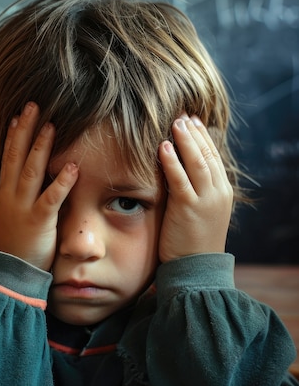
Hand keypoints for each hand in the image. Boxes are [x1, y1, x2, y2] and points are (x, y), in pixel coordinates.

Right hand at [0, 102, 78, 270]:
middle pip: (16, 156)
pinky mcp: (38, 222)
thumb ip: (18, 195)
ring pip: (31, 171)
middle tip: (32, 105)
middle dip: (24, 129)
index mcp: (5, 193)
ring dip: (41, 146)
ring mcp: (23, 208)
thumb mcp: (11, 215)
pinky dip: (61, 181)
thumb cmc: (16, 244)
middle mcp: (10, 196)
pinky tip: (73, 166)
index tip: (18, 115)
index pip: (8, 157)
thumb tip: (23, 179)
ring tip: (52, 125)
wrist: (9, 273)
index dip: (13, 135)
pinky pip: (51, 198)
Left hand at [158, 115, 232, 262]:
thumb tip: (178, 172)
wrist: (195, 269)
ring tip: (175, 122)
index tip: (191, 121)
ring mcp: (206, 200)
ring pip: (197, 162)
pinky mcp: (189, 208)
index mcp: (222, 192)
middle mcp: (218, 192)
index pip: (213, 156)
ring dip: (185, 140)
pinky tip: (164, 146)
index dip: (202, 137)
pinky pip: (180, 179)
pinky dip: (172, 160)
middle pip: (207, 154)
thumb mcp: (198, 211)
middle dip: (194, 133)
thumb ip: (192, 191)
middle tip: (182, 115)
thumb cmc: (191, 242)